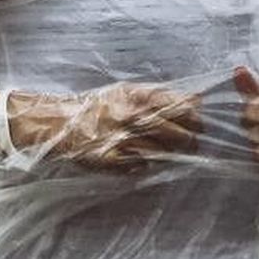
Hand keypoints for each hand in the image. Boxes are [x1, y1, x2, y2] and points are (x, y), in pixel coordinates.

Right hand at [16, 83, 201, 172]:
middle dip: (189, 142)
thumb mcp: (129, 92)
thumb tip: (196, 100)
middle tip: (188, 144)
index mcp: (140, 97)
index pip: (184, 109)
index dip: (194, 120)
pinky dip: (144, 164)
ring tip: (161, 150)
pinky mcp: (114, 160)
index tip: (195, 125)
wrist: (62, 122)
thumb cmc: (100, 107)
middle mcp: (134, 117)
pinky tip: (138, 158)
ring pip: (164, 153)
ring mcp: (124, 140)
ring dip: (168, 155)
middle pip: (180, 135)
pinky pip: (142, 166)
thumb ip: (161, 96)